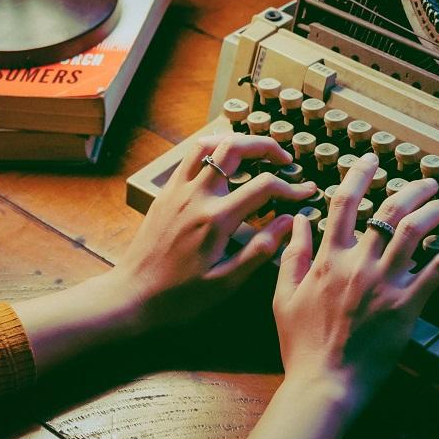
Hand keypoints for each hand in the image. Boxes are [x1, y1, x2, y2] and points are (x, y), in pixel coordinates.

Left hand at [114, 133, 317, 330]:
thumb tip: (287, 222)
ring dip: (236, 142)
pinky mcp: (166, 193)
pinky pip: (190, 157)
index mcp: (216, 219)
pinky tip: (224, 165)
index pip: (264, 186)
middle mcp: (196, 196)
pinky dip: (212, 151)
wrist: (132, 295)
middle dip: (266, 146)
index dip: (291, 187)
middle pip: (234, 147)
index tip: (306, 193)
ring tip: (255, 153)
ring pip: (208, 144)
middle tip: (285, 160)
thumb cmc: (179, 296)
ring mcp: (177, 190)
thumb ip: (260, 249)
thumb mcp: (226, 282)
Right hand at [273, 152, 438, 405]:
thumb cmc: (301, 344)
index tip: (371, 159)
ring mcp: (385, 284)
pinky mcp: (408, 306)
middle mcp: (358, 263)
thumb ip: (292, 254)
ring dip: (436, 208)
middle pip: (388, 211)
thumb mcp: (283, 295)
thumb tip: (298, 220)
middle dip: (411, 189)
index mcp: (328, 259)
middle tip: (427, 181)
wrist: (323, 383)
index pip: (344, 203)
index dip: (358, 175)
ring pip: (415, 231)